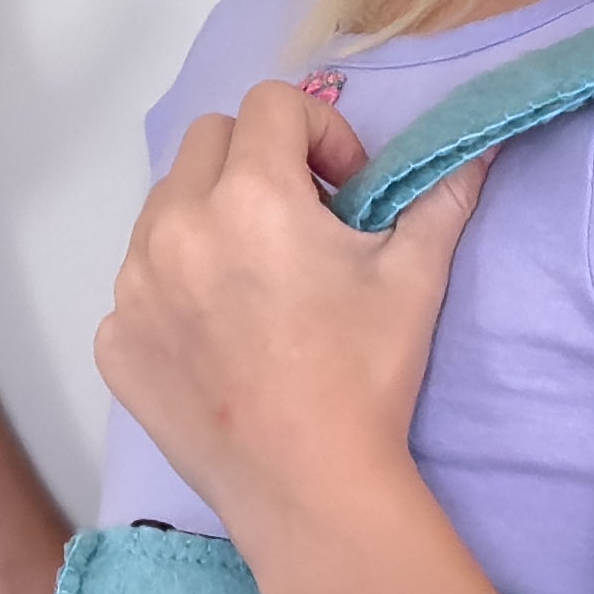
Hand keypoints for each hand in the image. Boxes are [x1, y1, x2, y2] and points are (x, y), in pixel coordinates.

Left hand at [94, 80, 486, 553]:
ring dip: (210, 218)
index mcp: (249, 196)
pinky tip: (222, 336)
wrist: (309, 488)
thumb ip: (441, 196)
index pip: (271, 105)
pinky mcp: (114, 339)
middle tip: (301, 222)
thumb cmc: (365, 376)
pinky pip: (139, 283)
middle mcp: (175, 227)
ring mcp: (133, 286)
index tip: (343, 189)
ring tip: (258, 279)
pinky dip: (175, 289)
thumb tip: (479, 149)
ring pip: (164, 207)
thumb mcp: (414, 277)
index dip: (319, 132)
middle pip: (207, 141)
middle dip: (257, 160)